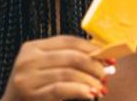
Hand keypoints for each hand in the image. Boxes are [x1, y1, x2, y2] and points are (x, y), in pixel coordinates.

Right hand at [1, 35, 115, 100]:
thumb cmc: (35, 89)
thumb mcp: (46, 69)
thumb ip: (68, 60)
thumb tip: (102, 55)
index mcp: (33, 47)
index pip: (68, 41)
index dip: (92, 48)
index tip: (110, 57)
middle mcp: (28, 59)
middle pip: (71, 56)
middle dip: (94, 65)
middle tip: (107, 74)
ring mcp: (27, 77)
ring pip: (69, 73)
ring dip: (90, 80)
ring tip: (100, 87)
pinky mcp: (30, 94)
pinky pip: (61, 89)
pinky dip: (80, 90)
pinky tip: (90, 94)